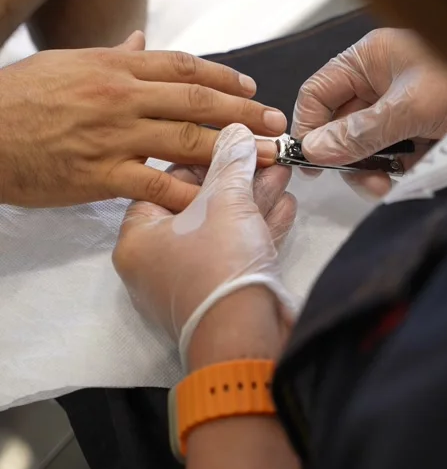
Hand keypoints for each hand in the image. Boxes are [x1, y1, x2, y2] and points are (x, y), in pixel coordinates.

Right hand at [0, 33, 285, 209]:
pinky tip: (216, 197)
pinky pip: (156, 184)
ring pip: (186, 140)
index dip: (223, 78)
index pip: (183, 68)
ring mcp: (114, 136)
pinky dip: (189, 191)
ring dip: (231, 149)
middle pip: (197, 102)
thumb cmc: (18, 97)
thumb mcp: (66, 62)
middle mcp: (122, 96)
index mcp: (115, 66)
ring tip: (263, 157)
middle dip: (242, 112)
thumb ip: (113, 54)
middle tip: (274, 123)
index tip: (249, 88)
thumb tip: (142, 39)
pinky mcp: (100, 175)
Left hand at [114, 124, 296, 366]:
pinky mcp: (220, 297)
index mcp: (138, 239)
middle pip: (198, 206)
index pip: (164, 184)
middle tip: (266, 157)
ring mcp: (189, 283)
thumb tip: (236, 132)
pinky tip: (286, 207)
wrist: (246, 336)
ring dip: (254, 201)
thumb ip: (231, 161)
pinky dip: (259, 230)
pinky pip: (236, 253)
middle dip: (238, 180)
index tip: (231, 146)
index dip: (201, 160)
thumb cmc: (219, 262)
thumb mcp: (226, 200)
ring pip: (223, 229)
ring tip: (283, 174)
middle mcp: (157, 263)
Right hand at [293, 28, 446, 195]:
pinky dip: (399, 167)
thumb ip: (358, 133)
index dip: (308, 127)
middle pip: (341, 123)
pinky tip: (410, 175)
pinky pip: (396, 151)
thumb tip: (315, 151)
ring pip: (368, 142)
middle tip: (365, 182)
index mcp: (369, 59)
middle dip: (348, 155)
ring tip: (389, 184)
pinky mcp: (421, 125)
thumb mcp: (408, 108)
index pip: (319, 93)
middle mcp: (379, 79)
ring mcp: (401, 103)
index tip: (309, 162)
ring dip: (373, 167)